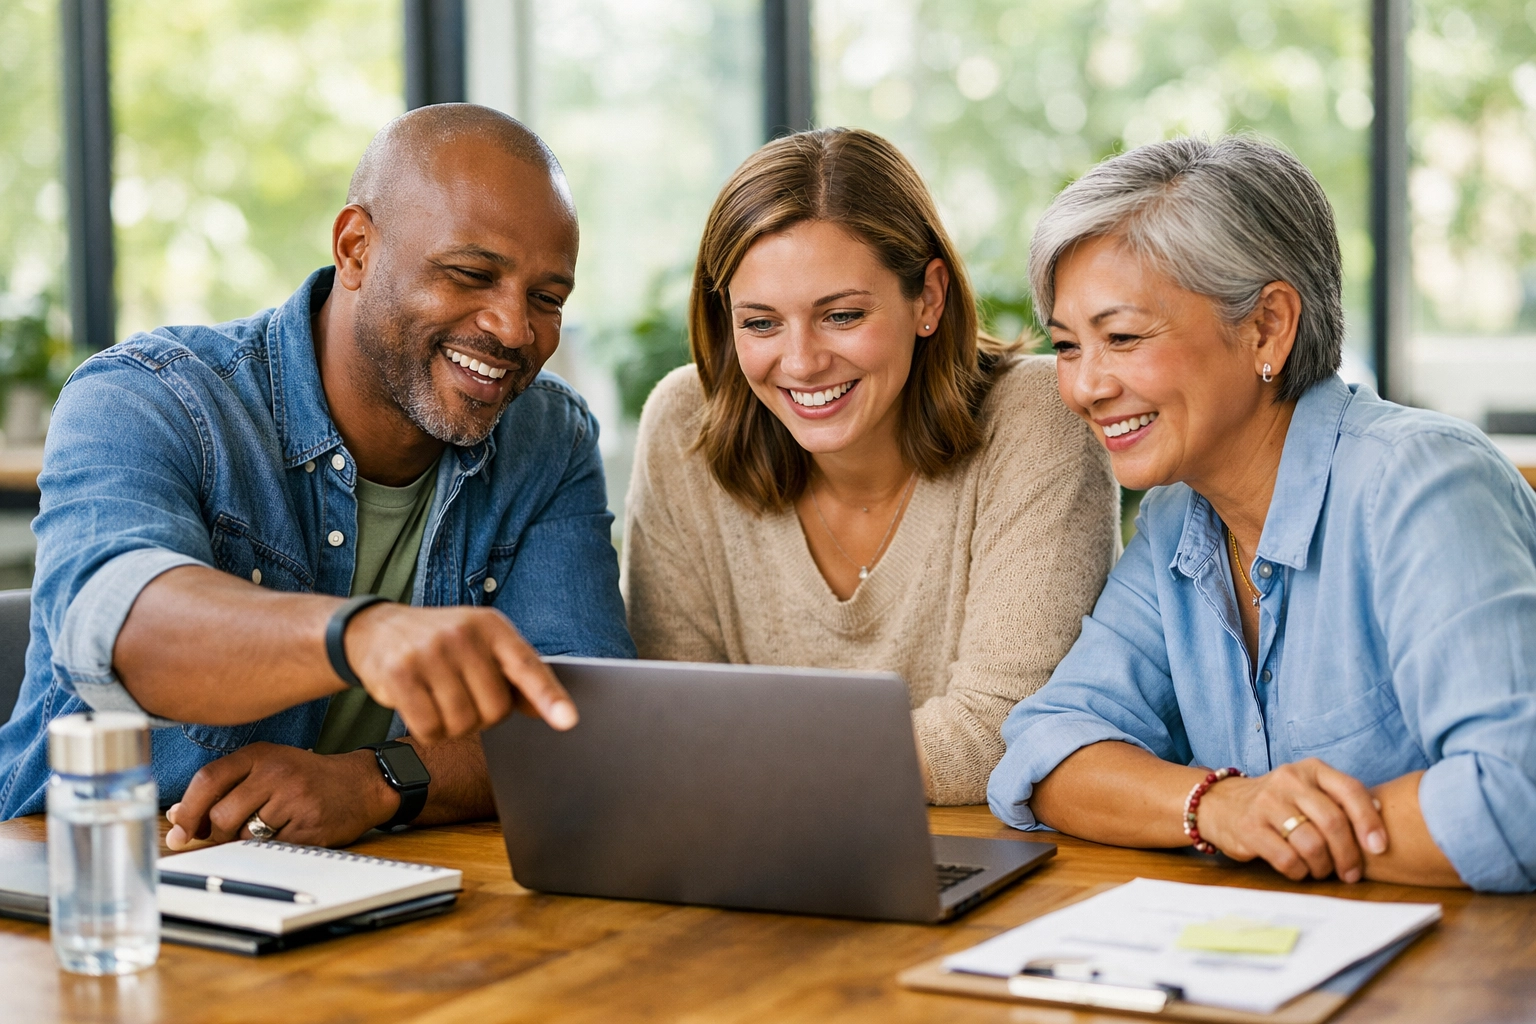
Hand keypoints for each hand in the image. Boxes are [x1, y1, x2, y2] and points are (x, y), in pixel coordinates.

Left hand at [165, 742, 398, 849]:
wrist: (361, 784)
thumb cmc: (306, 778)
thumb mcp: (265, 768)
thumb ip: (223, 787)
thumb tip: (179, 817)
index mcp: (260, 754)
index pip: (209, 780)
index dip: (188, 810)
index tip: (179, 832)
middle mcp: (278, 772)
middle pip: (223, 815)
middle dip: (218, 834)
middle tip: (230, 834)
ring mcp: (295, 799)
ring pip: (246, 836)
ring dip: (248, 841)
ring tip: (270, 826)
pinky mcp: (310, 826)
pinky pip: (271, 849)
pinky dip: (271, 848)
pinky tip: (288, 832)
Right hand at [344, 603, 576, 744]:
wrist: (377, 629)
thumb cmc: (441, 644)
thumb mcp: (482, 645)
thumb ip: (515, 676)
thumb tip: (551, 712)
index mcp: (491, 626)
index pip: (526, 666)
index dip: (549, 697)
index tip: (568, 721)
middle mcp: (463, 635)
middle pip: (495, 709)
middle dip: (483, 718)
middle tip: (464, 699)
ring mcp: (429, 653)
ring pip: (462, 724)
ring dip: (453, 726)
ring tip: (440, 700)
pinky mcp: (399, 675)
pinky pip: (429, 729)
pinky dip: (429, 731)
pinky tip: (420, 708)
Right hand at [1195, 758, 1388, 882]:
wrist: (1221, 803)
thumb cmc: (1278, 802)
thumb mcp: (1307, 789)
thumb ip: (1339, 799)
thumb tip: (1381, 811)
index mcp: (1310, 769)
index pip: (1350, 791)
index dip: (1369, 822)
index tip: (1380, 848)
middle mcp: (1289, 780)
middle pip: (1333, 822)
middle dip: (1348, 855)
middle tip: (1350, 873)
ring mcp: (1267, 803)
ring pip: (1312, 844)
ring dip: (1323, 867)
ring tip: (1321, 870)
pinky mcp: (1249, 827)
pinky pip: (1287, 859)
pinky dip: (1299, 872)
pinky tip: (1298, 870)